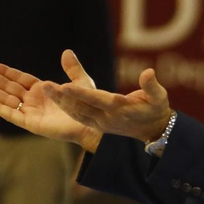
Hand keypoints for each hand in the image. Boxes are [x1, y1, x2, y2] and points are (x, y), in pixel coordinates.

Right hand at [0, 51, 102, 151]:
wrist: (89, 124)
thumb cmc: (86, 106)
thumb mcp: (79, 82)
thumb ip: (72, 68)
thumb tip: (67, 51)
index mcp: (42, 89)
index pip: (18, 78)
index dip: (5, 72)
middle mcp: (33, 100)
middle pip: (8, 87)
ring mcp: (30, 111)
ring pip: (6, 100)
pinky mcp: (30, 123)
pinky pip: (11, 114)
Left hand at [47, 63, 173, 144]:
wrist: (153, 130)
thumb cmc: (156, 109)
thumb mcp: (159, 97)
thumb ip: (152, 86)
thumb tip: (147, 72)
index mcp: (120, 109)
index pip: (97, 100)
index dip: (81, 93)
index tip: (65, 85)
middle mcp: (106, 118)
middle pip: (81, 107)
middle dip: (62, 97)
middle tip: (45, 86)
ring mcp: (100, 123)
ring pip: (76, 113)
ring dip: (59, 102)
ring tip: (44, 88)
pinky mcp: (96, 124)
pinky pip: (77, 116)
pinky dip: (64, 107)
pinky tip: (53, 97)